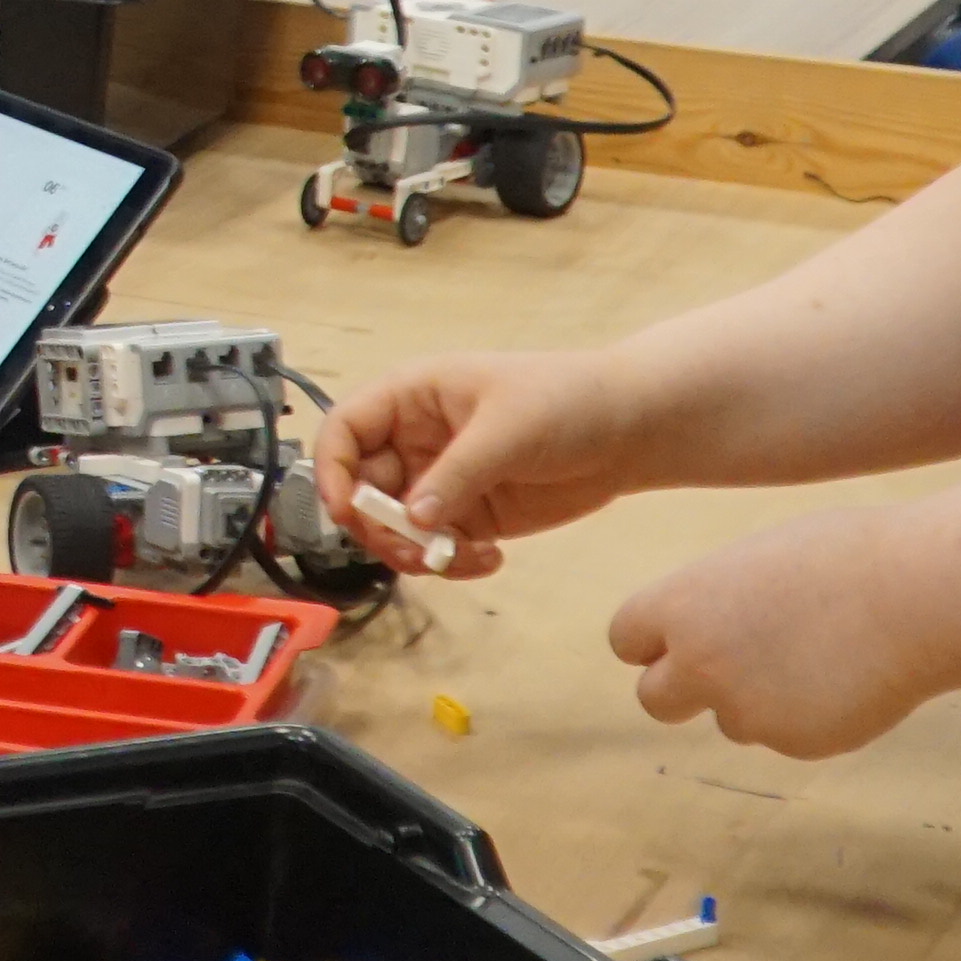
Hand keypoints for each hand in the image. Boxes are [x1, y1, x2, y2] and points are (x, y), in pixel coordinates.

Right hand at [320, 346, 663, 573]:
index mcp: (411, 397)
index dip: (332, 470)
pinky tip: (491, 559)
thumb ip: (457, 472)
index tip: (347, 512)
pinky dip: (452, 563)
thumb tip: (411, 519)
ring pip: (395, 528)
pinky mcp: (469, 515)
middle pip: (362, 489)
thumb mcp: (507, 428)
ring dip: (415, 553)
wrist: (629, 430)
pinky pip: (436, 548)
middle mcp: (415, 440)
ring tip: (459, 558)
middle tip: (417, 550)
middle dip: (380, 527)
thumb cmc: (566, 401)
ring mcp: (440, 481)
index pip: (345, 430)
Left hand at [600, 511, 958, 755]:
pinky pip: (784, 735)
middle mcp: (700, 663)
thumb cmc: (847, 556)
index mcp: (683, 604)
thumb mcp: (760, 559)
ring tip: (817, 655)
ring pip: (730, 721)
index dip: (655, 642)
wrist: (919, 595)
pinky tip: (848, 678)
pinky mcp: (793, 744)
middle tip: (727, 671)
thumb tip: (706, 628)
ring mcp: (745, 710)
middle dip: (682, 691)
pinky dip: (807, 716)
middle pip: (653, 699)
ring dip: (757, 702)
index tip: (680, 640)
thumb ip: (719, 601)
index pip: (626, 639)